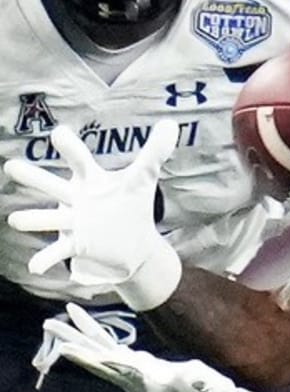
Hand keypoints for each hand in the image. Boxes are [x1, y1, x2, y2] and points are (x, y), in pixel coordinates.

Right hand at [5, 122, 181, 309]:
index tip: (60, 133)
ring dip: (34, 219)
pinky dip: (45, 260)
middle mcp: (75, 198)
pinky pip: (57, 252)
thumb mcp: (144, 178)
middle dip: (34, 177)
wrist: (133, 242)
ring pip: (49, 218)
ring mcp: (72, 222)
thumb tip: (172, 124)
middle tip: (12, 166)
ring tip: (16, 220)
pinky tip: (34, 267)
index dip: (71, 147)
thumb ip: (154, 152)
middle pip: (53, 185)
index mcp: (90, 180)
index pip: (80, 160)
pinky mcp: (76, 245)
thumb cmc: (131, 203)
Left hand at [42, 303, 237, 391]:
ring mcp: (127, 367)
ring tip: (51, 321)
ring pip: (97, 349)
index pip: (114, 371)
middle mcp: (128, 376)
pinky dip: (92, 331)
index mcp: (143, 383)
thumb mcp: (202, 389)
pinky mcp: (130, 360)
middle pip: (95, 358)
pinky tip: (78, 318)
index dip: (92, 360)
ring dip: (75, 334)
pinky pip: (106, 344)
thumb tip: (196, 379)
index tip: (69, 350)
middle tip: (49, 325)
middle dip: (73, 343)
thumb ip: (197, 383)